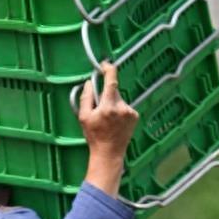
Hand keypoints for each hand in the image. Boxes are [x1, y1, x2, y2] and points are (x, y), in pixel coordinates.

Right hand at [78, 61, 138, 196]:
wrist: (109, 153)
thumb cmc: (95, 136)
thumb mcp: (84, 117)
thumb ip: (86, 97)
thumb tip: (90, 83)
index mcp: (108, 106)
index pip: (111, 80)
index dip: (108, 69)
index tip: (105, 65)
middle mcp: (121, 107)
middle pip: (113, 90)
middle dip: (106, 94)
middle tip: (99, 108)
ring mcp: (130, 112)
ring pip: (119, 99)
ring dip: (112, 103)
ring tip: (107, 119)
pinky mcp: (135, 116)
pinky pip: (125, 107)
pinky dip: (119, 110)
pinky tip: (115, 122)